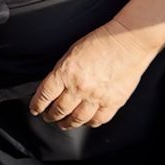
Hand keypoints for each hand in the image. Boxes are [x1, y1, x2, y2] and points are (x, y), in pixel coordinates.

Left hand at [29, 22, 158, 129]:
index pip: (45, 95)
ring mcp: (96, 97)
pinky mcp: (113, 102)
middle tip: (48, 117)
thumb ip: (63, 71)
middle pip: (59, 110)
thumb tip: (55, 86)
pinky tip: (86, 122)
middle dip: (51, 116)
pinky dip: (90, 123)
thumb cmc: (102, 41)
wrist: (128, 41)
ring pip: (77, 119)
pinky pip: (98, 119)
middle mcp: (79, 88)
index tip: (35, 109)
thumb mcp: (72, 52)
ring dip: (68, 123)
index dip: (37, 105)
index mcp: (65, 73)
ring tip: (64, 124)